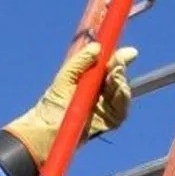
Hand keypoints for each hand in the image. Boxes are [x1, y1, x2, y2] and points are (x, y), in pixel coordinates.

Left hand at [4, 41, 137, 165]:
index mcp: (92, 80)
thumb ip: (80, 61)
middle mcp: (102, 93)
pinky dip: (122, 98)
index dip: (119, 58)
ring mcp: (106, 107)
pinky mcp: (109, 121)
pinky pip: (121, 110)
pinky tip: (119, 87)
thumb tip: (97, 46)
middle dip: (120, 69)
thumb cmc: (52, 104)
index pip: (110, 67)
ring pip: (122, 93)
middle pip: (118, 78)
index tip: (128, 51)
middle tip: (117, 63)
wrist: (46, 129)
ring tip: (115, 73)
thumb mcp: (65, 77)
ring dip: (122, 82)